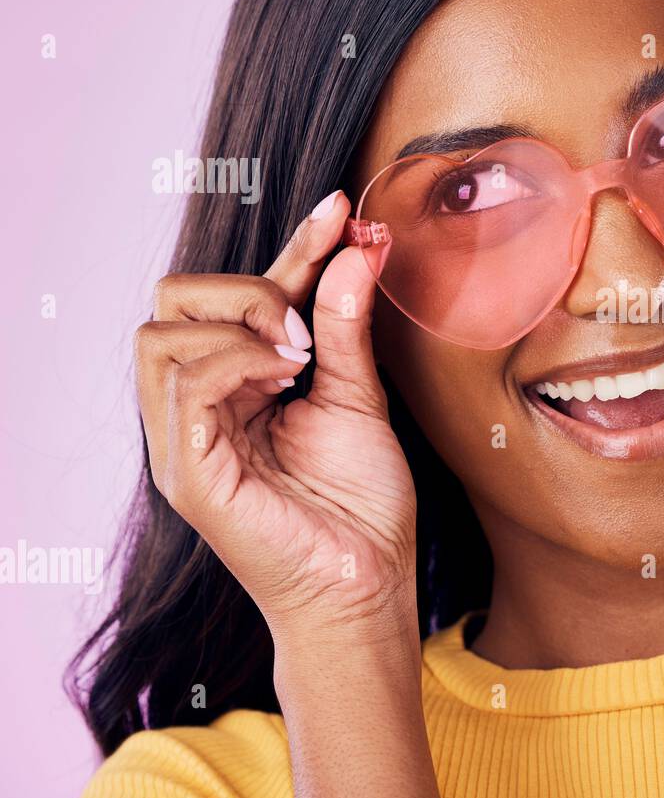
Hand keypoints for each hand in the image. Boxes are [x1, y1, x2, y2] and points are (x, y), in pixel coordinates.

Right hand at [135, 191, 417, 642]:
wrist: (368, 587)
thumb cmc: (362, 506)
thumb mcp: (359, 396)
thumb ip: (347, 326)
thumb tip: (360, 246)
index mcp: (231, 388)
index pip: (233, 296)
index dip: (288, 246)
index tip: (338, 210)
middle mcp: (194, 410)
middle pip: (171, 301)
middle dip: (246, 289)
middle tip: (306, 329)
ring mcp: (183, 441)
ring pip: (160, 334)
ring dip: (240, 324)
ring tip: (300, 358)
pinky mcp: (188, 473)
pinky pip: (182, 383)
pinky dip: (237, 360)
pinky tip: (286, 377)